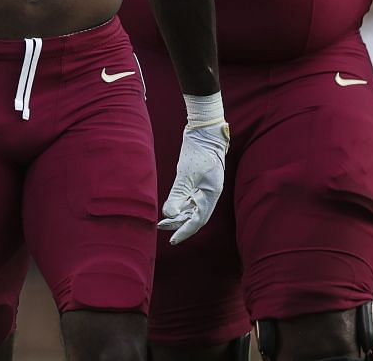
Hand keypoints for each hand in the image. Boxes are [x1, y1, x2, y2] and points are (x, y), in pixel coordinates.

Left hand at [158, 109, 228, 245]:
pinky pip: (190, 198)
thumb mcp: (186, 175)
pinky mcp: (200, 181)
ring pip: (192, 208)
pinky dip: (180, 204)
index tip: (173, 240)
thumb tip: (169, 214)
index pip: (198, 220)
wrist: (205, 132)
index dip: (185, 231)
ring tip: (162, 221)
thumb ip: (178, 195)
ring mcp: (205, 188)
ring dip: (178, 215)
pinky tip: (171, 207)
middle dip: (179, 224)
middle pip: (195, 216)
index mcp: (211, 195)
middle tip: (161, 228)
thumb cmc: (198, 152)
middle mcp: (209, 194)